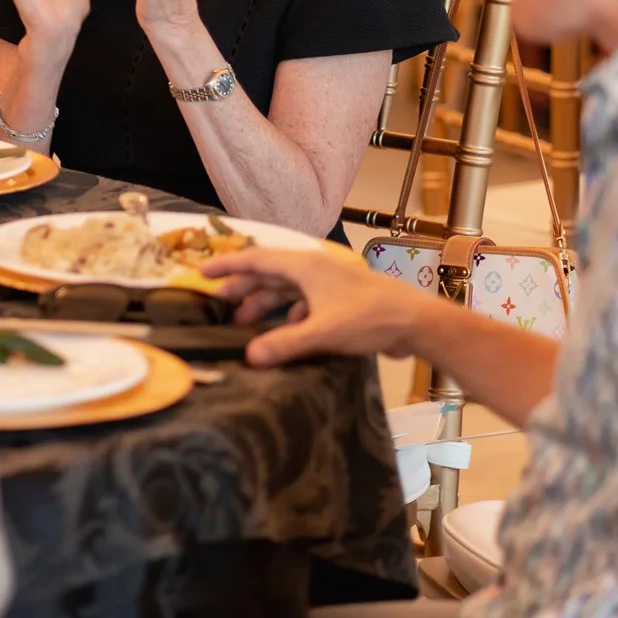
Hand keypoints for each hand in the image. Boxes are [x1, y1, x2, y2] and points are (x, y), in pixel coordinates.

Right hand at [204, 245, 418, 367]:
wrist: (415, 322)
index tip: (202, 273)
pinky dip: (287, 315)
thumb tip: (249, 356)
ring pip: (286, 290)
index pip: (257, 260)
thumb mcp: (322, 332)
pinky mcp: (339, 301)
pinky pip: (303, 303)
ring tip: (244, 324)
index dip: (228, 266)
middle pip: (269, 274)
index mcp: (305, 266)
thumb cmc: (369, 318)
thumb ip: (285, 343)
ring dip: (264, 304)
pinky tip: (284, 332)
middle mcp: (313, 270)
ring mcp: (328, 285)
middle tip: (218, 303)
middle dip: (243, 288)